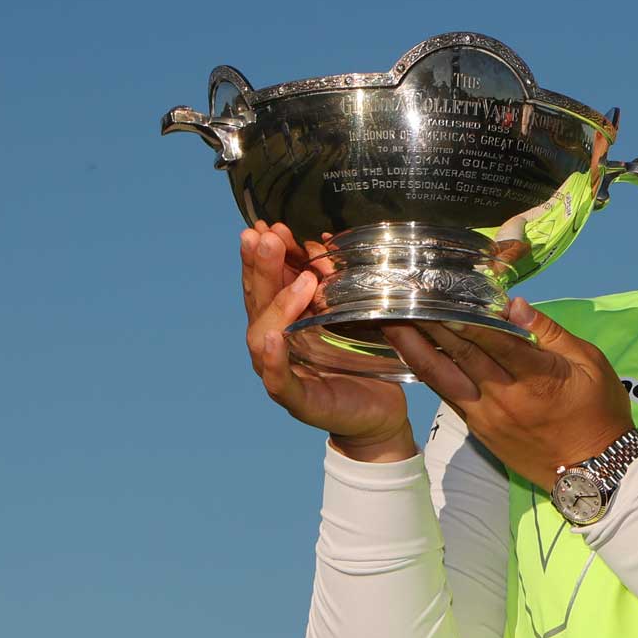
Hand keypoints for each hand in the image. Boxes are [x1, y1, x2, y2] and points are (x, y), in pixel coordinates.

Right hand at [240, 221, 416, 462]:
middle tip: (265, 237)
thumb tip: (317, 243)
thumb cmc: (360, 359)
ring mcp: (282, 374)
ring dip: (276, 305)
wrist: (378, 410)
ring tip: (294, 278)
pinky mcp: (300, 402)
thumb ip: (328, 284)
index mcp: (283, 321)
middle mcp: (274, 345)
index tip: (265, 226)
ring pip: (263, 336)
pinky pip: (279, 381)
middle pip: (259, 303)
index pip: (265, 284)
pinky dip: (272, 360)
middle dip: (261, 268)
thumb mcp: (346, 313)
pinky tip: (271, 338)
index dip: (261, 256)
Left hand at [383, 299, 633, 493]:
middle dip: (431, 324)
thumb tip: (516, 305)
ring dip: (417, 349)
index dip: (464, 318)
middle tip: (404, 298)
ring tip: (392, 324)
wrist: (595, 471)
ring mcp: (488, 416)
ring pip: (445, 377)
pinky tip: (413, 354)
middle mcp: (505, 397)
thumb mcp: (591, 365)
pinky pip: (448, 397)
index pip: (494, 340)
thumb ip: (551, 334)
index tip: (439, 296)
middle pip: (462, 354)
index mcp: (537, 378)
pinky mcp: (480, 429)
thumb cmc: (599, 412)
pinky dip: (430, 373)